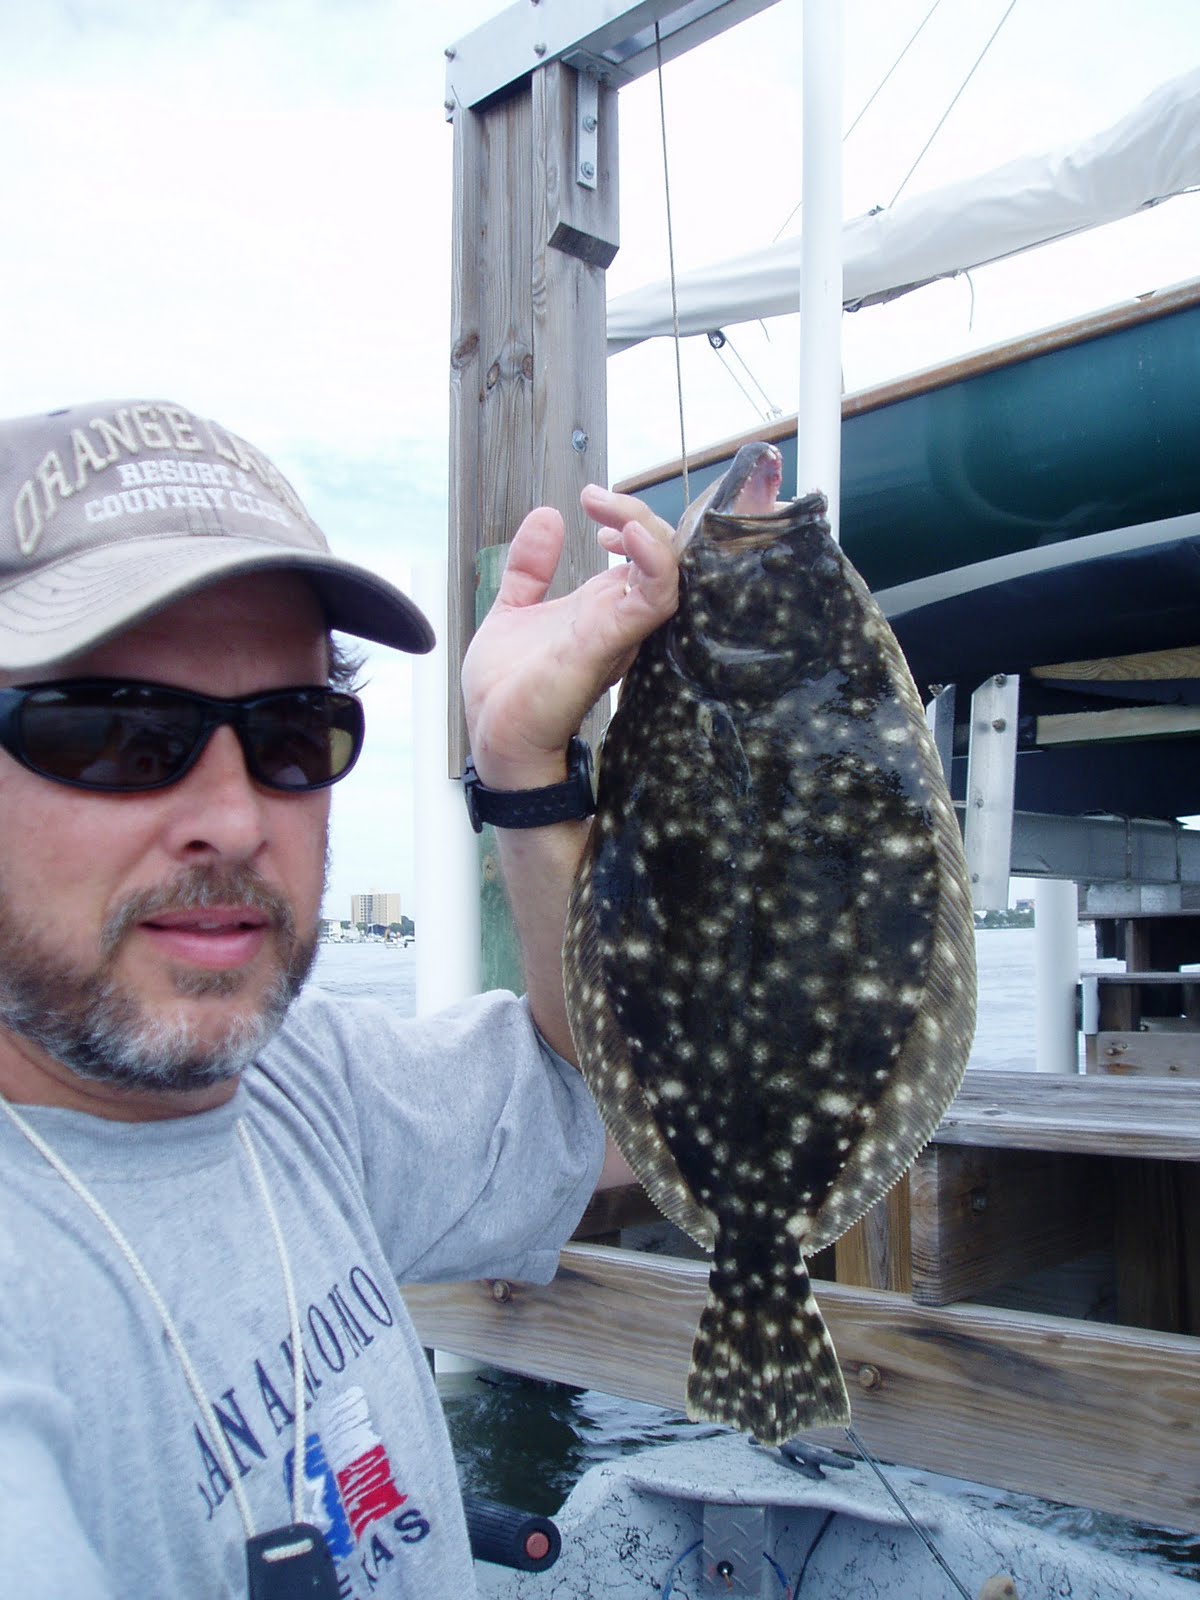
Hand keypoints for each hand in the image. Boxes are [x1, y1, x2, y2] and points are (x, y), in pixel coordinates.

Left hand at [462, 484, 678, 789]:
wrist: (495, 739)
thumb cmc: (510, 691)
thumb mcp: (514, 609)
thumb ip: (531, 567)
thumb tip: (547, 517)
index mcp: (603, 608)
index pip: (644, 553)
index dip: (628, 517)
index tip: (591, 503)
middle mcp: (619, 619)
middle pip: (664, 556)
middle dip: (641, 515)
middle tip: (598, 502)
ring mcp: (618, 632)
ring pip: (669, 572)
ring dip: (652, 533)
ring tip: (620, 516)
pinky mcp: (605, 645)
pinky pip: (652, 599)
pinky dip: (652, 562)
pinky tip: (629, 535)